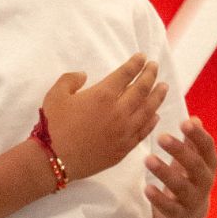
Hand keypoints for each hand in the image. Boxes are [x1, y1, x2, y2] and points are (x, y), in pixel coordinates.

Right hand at [40, 54, 166, 181]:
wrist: (53, 159)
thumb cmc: (53, 125)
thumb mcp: (55, 94)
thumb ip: (71, 79)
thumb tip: (84, 75)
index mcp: (103, 94)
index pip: (126, 74)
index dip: (136, 63)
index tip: (142, 57)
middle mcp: (119, 111)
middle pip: (141, 89)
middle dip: (150, 75)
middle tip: (155, 67)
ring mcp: (124, 131)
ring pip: (148, 110)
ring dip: (158, 96)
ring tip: (163, 87)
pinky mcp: (124, 148)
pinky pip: (143, 132)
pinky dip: (152, 122)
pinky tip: (156, 116)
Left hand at [145, 117, 216, 217]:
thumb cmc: (187, 180)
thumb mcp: (192, 161)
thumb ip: (192, 142)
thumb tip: (194, 118)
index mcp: (209, 165)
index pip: (207, 148)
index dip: (198, 135)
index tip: (185, 121)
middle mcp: (205, 182)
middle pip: (195, 165)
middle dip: (180, 151)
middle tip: (161, 136)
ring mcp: (193, 201)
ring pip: (181, 186)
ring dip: (165, 172)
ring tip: (148, 159)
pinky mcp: (178, 216)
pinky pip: (169, 208)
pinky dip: (158, 198)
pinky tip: (147, 188)